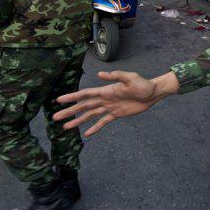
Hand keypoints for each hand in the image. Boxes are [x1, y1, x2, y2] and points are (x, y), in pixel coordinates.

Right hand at [54, 70, 179, 136]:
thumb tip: (99, 74)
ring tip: (66, 127)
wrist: (153, 93)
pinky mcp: (117, 114)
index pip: (85, 94)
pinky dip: (95, 128)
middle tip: (56, 117)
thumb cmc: (143, 84)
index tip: (59, 100)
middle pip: (84, 106)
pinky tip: (87, 134)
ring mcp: (109, 108)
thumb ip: (116, 76)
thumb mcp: (130, 78)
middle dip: (70, 112)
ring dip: (78, 121)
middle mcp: (104, 99)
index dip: (72, 97)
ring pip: (90, 115)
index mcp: (106, 91)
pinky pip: (103, 122)